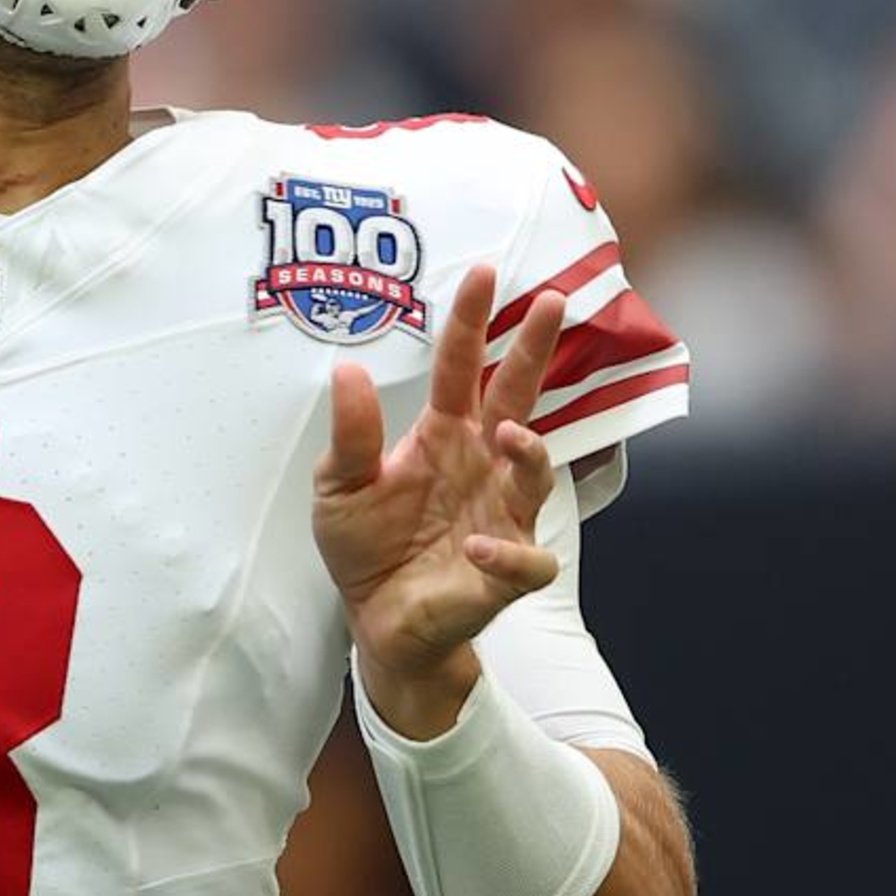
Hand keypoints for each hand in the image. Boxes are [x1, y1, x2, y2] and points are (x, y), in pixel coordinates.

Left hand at [312, 262, 570, 731]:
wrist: (379, 622)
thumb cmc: (367, 547)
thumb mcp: (340, 486)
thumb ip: (351, 434)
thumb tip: (348, 370)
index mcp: (443, 435)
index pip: (461, 368)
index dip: (472, 322)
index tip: (484, 272)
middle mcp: (482, 464)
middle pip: (517, 397)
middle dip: (536, 351)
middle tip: (555, 301)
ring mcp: (501, 514)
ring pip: (535, 472)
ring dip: (528, 450)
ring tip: (508, 433)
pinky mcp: (504, 571)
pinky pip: (524, 558)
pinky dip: (507, 553)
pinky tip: (477, 548)